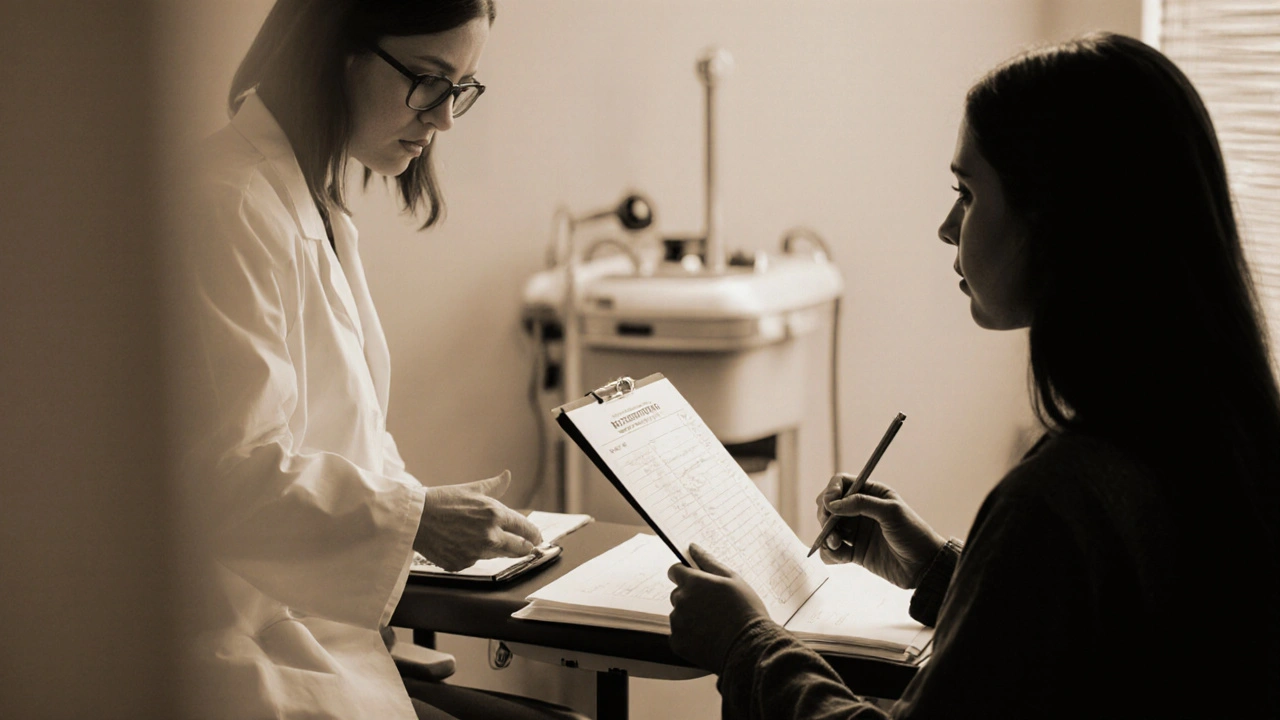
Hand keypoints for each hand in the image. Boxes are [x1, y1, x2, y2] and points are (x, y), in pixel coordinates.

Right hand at [414, 470, 542, 571]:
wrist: (415, 518)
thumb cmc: (442, 500)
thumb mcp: (471, 489)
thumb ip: (494, 485)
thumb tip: (507, 475)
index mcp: (495, 514)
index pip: (526, 529)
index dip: (535, 535)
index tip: (538, 538)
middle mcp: (489, 535)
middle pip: (519, 548)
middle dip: (525, 548)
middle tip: (527, 547)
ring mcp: (476, 552)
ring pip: (498, 555)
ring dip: (498, 549)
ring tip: (487, 539)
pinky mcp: (462, 564)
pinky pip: (476, 561)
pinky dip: (474, 554)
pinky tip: (463, 544)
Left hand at [667, 544, 769, 673]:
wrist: (750, 646)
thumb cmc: (746, 610)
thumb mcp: (733, 579)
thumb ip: (708, 561)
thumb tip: (692, 547)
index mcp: (693, 582)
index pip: (674, 571)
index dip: (685, 575)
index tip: (696, 582)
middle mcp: (680, 600)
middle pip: (677, 594)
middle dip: (690, 597)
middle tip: (713, 607)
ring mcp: (677, 623)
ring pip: (678, 615)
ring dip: (690, 617)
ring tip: (714, 625)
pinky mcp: (678, 643)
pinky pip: (678, 635)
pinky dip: (689, 636)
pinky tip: (707, 638)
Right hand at [815, 473, 944, 588]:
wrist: (924, 566)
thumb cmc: (913, 534)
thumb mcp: (891, 512)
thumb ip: (861, 504)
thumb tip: (832, 504)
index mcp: (871, 493)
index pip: (841, 483)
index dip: (831, 491)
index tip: (829, 503)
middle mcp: (860, 510)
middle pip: (829, 506)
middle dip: (825, 515)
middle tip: (829, 527)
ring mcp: (856, 531)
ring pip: (828, 528)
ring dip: (826, 535)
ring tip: (837, 544)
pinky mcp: (854, 552)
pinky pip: (833, 550)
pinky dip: (830, 553)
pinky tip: (840, 556)